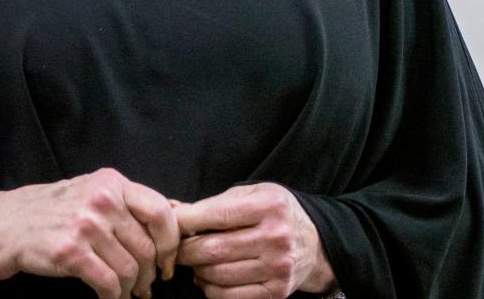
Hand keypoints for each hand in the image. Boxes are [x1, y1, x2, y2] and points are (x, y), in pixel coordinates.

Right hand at [0, 168, 179, 298]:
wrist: (8, 224)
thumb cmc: (54, 210)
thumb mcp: (93, 191)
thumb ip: (127, 202)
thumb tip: (174, 216)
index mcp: (111, 182)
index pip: (160, 211)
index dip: (170, 243)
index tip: (167, 261)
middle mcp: (102, 200)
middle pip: (146, 247)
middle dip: (149, 274)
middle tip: (144, 285)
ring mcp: (86, 225)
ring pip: (129, 270)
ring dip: (131, 289)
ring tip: (125, 292)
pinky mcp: (71, 252)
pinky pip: (108, 284)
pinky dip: (113, 298)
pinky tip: (107, 298)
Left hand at [172, 183, 336, 298]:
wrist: (316, 245)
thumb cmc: (275, 213)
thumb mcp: (252, 194)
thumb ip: (214, 203)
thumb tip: (172, 209)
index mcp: (268, 206)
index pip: (215, 215)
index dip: (185, 220)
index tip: (168, 223)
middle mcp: (275, 238)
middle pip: (213, 249)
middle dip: (184, 249)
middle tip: (174, 246)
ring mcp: (277, 269)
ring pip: (217, 275)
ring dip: (196, 270)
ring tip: (193, 261)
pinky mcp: (276, 293)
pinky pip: (229, 297)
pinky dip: (210, 289)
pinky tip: (207, 278)